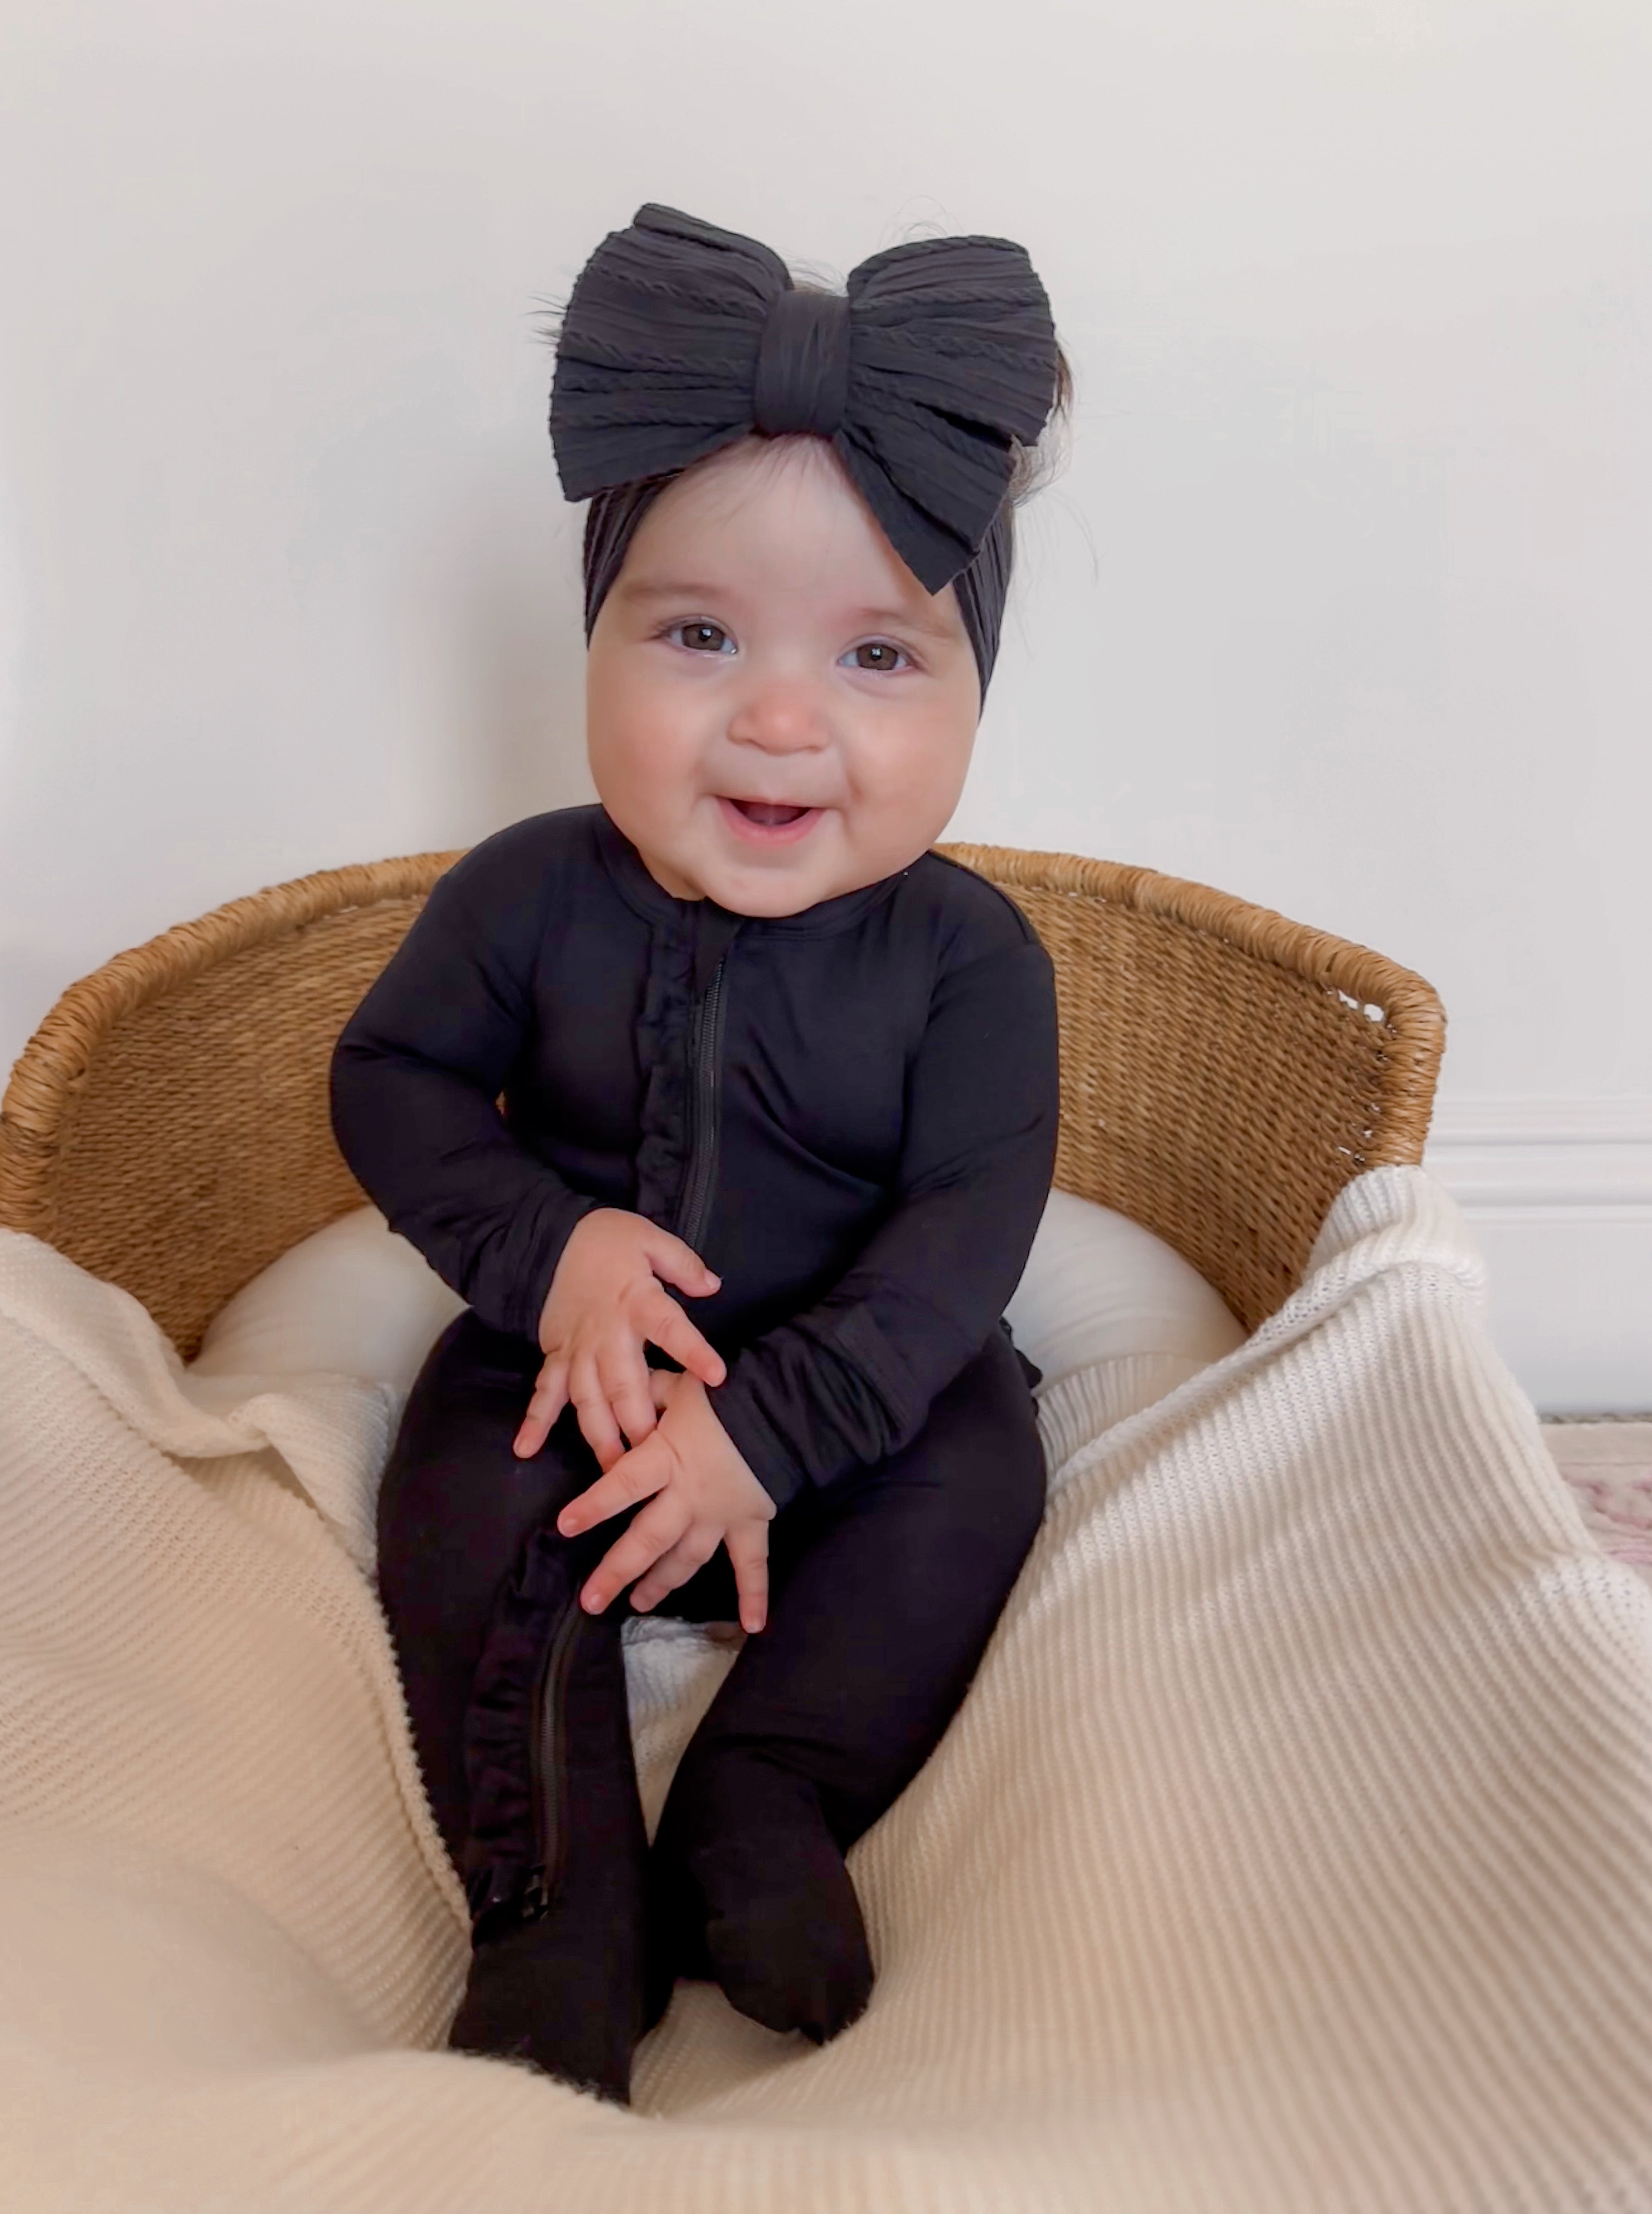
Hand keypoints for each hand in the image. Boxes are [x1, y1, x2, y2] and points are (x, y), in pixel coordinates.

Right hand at [514, 1209, 725, 1468]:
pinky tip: (525, 1450)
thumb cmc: (610, 1241)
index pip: (670, 1328)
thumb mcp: (652, 1240)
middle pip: (622, 1384)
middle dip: (637, 1424)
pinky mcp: (556, 1355)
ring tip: (610, 1474)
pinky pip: (545, 1392)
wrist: (553, 1239)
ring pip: (587, 1400)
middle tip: (654, 1461)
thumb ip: (683, 1264)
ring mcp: (577, 1349)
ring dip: (598, 1437)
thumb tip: (714, 1285)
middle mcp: (605, 1333)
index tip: (716, 1376)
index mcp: (636, 1302)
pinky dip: (534, 1421)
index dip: (693, 1351)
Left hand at [557, 1369, 774, 1632]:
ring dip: (661, 1583)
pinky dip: (755, 1594)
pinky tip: (753, 1625)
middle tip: (591, 1600)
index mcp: (667, 1458)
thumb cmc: (726, 1396)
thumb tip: (619, 1395)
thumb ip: (647, 1395)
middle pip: (648, 1538)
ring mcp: (721, 1515)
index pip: (624, 1485)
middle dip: (618, 1571)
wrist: (785, 1406)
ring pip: (687, 1558)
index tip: (565, 1526)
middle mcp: (689, 1495)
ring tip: (638, 1603)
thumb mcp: (681, 1387)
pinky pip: (753, 1563)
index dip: (595, 1504)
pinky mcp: (751, 1522)